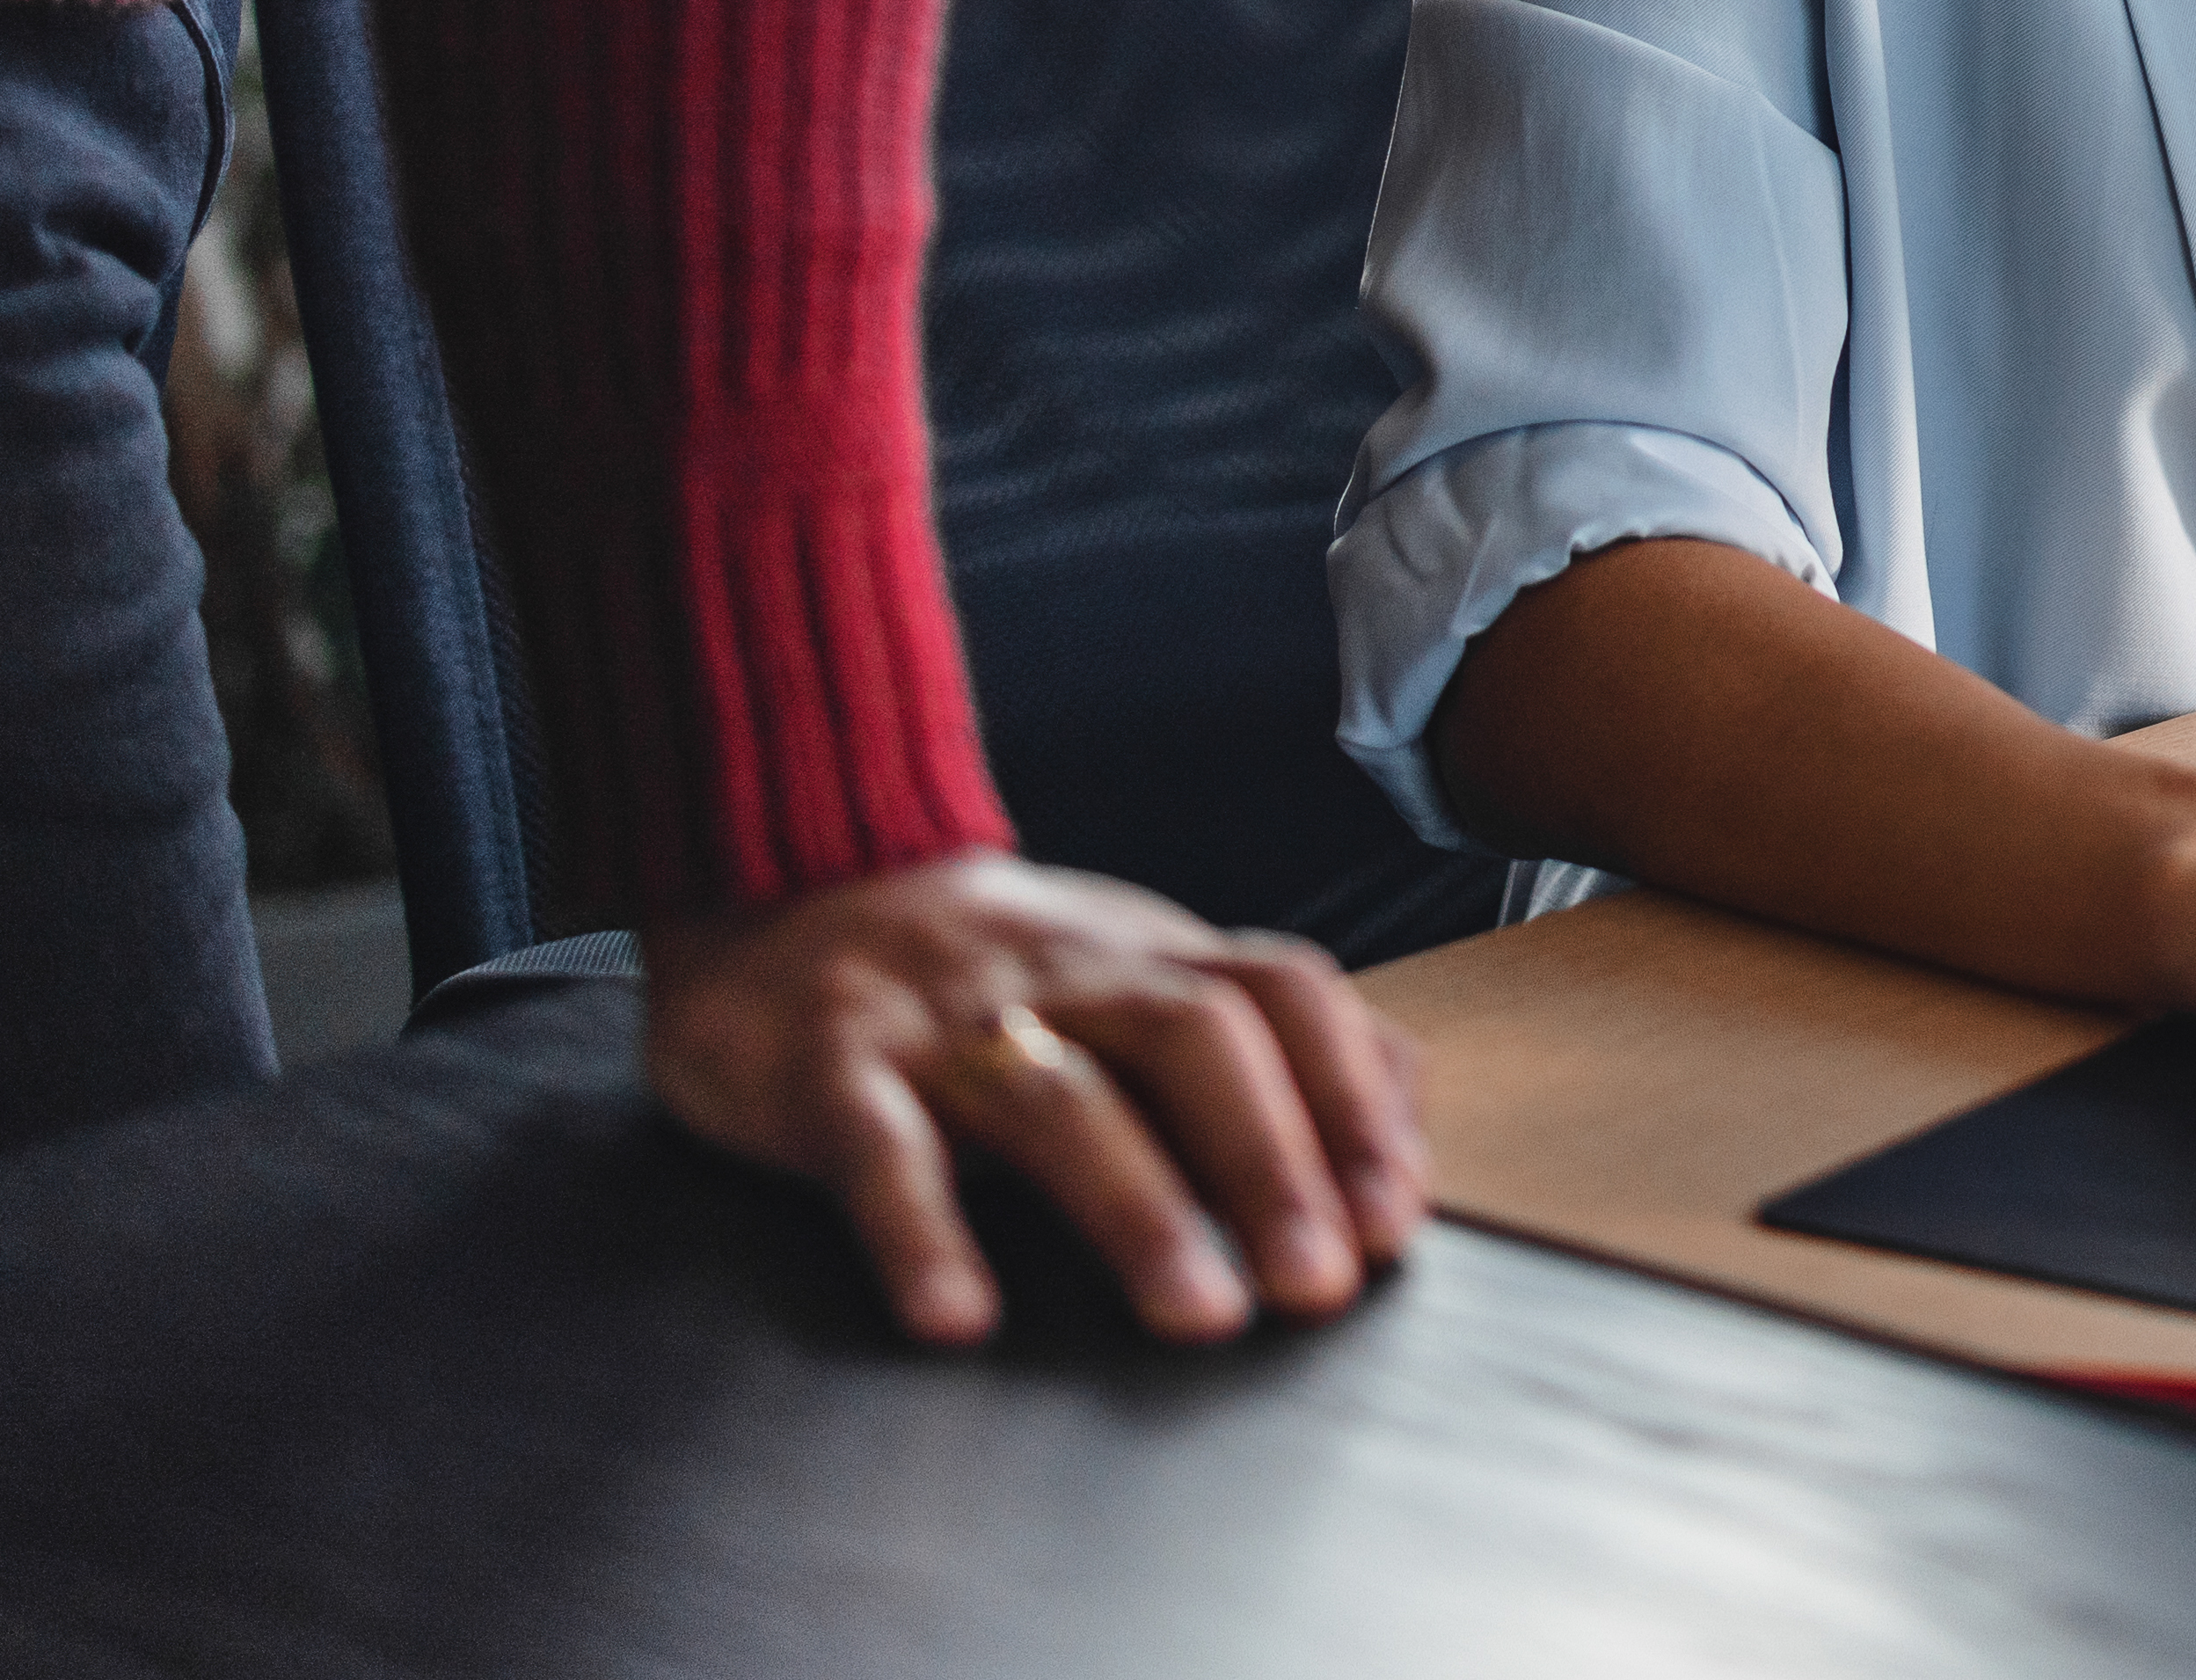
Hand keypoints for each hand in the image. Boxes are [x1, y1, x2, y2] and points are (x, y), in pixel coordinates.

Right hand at [641, 850, 1430, 1347]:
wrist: (789, 880)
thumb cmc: (1003, 968)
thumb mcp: (1147, 970)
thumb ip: (1276, 1032)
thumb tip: (1407, 1111)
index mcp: (1151, 954)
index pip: (1284, 997)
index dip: (1349, 1102)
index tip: (1393, 1223)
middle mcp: (1066, 973)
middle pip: (1193, 1040)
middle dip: (1271, 1163)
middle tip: (1317, 1286)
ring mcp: (946, 1018)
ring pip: (1057, 1098)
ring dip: (1140, 1209)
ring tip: (1200, 1314)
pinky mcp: (825, 1065)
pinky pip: (878, 1147)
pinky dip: (921, 1232)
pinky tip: (958, 1316)